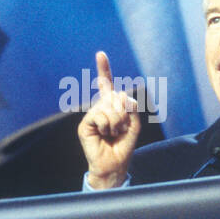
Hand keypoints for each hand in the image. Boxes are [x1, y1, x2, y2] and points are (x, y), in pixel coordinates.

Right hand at [78, 51, 140, 187]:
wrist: (114, 164)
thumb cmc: (123, 145)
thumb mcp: (133, 123)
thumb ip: (130, 106)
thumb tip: (119, 94)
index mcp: (111, 105)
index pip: (107, 85)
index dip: (103, 69)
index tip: (100, 54)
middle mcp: (100, 107)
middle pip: (115, 97)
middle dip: (124, 114)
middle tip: (120, 129)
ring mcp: (92, 115)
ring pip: (109, 106)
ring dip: (117, 122)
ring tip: (113, 133)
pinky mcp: (85, 124)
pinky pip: (100, 115)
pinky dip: (107, 126)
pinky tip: (104, 134)